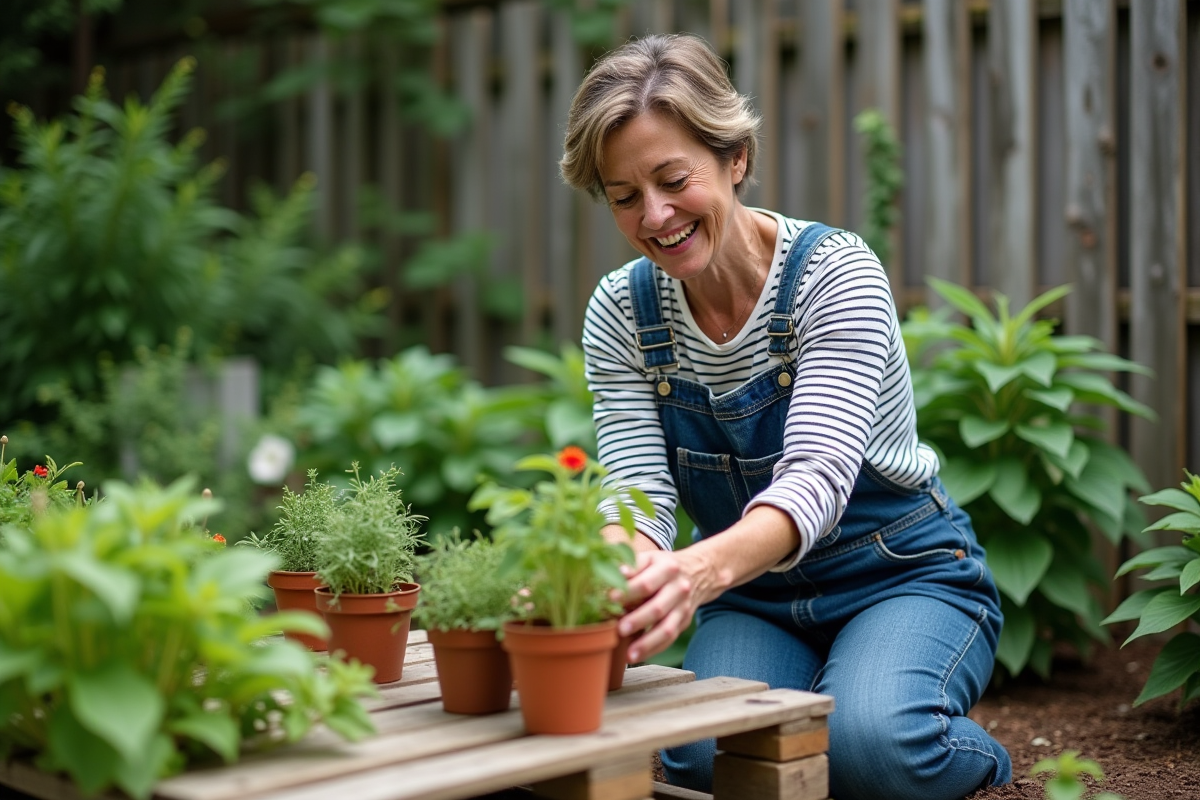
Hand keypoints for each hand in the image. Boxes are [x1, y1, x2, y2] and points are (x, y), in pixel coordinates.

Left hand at [614, 548, 704, 662]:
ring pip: (667, 629)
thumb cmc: (662, 566)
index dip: (628, 592)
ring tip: (629, 655)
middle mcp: (679, 589)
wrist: (698, 572)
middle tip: (619, 629)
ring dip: (647, 643)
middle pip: (658, 608)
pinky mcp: (684, 622)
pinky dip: (653, 649)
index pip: (647, 583)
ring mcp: (684, 607)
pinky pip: (670, 640)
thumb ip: (632, 565)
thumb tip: (614, 573)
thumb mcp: (650, 558)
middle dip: (638, 620)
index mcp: (668, 568)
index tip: (610, 599)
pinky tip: (638, 657)